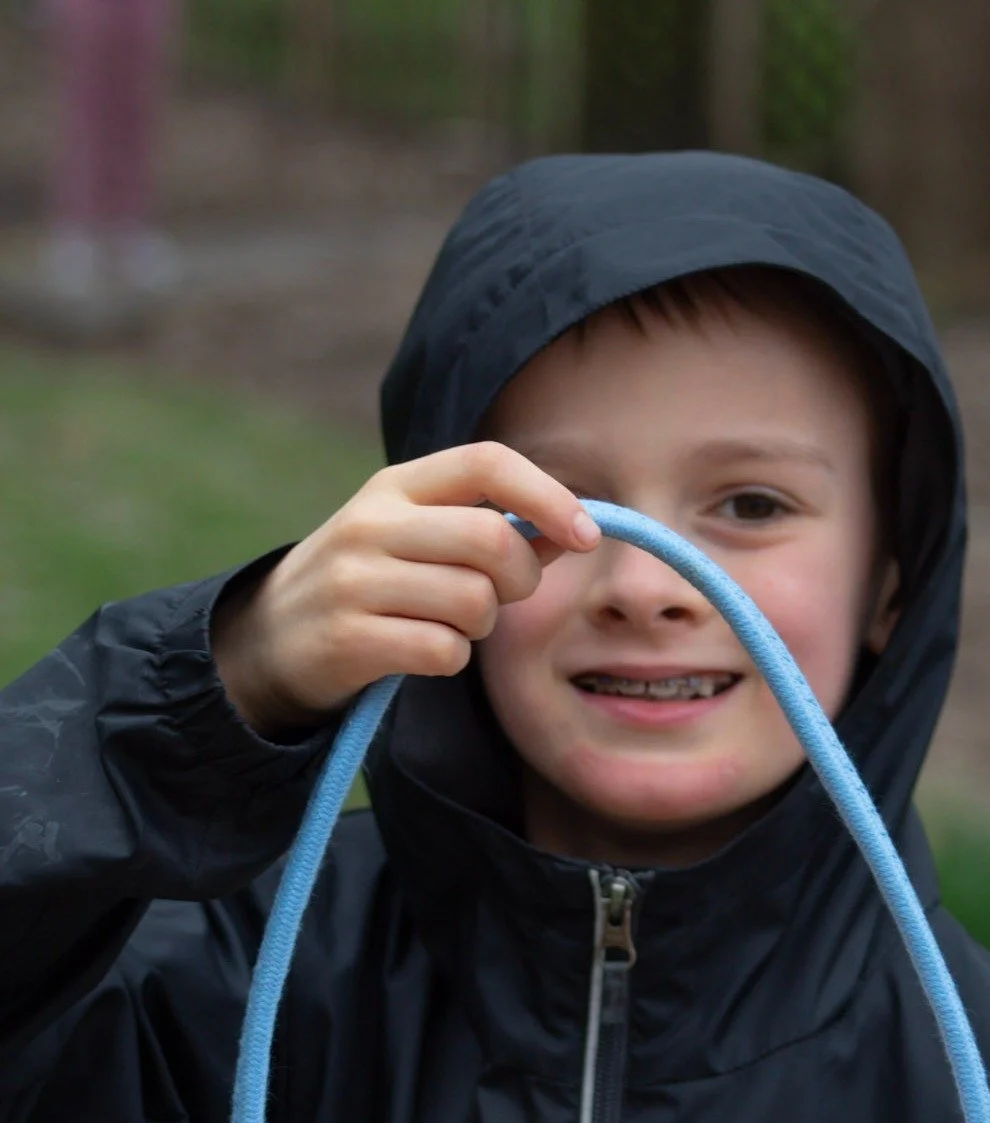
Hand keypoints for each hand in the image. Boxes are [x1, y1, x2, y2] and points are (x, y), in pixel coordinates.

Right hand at [211, 442, 599, 735]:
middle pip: (490, 540)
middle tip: (501, 597)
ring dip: (480, 625)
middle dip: (519, 579)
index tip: (585, 534)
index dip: (547, 495)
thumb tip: (571, 531)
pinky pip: (443, 650)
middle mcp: (371, 524)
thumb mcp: (416, 540)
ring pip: (473, 601)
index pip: (486, 463)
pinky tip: (421, 652)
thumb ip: (491, 532)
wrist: (270, 641)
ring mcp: (354, 581)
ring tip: (448, 624)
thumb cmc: (369, 586)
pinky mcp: (349, 638)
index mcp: (395, 487)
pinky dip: (449, 658)